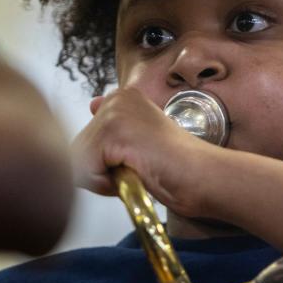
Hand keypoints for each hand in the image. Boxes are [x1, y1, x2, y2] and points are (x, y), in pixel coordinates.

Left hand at [71, 88, 208, 214]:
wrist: (204, 176)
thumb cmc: (178, 167)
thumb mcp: (138, 143)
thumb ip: (111, 131)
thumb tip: (91, 105)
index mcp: (123, 98)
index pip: (87, 140)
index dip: (105, 162)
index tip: (138, 159)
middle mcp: (116, 99)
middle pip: (77, 150)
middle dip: (101, 171)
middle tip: (139, 167)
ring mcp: (114, 114)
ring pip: (79, 162)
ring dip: (104, 179)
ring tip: (138, 170)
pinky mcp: (113, 132)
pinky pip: (86, 171)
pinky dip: (106, 184)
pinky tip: (136, 173)